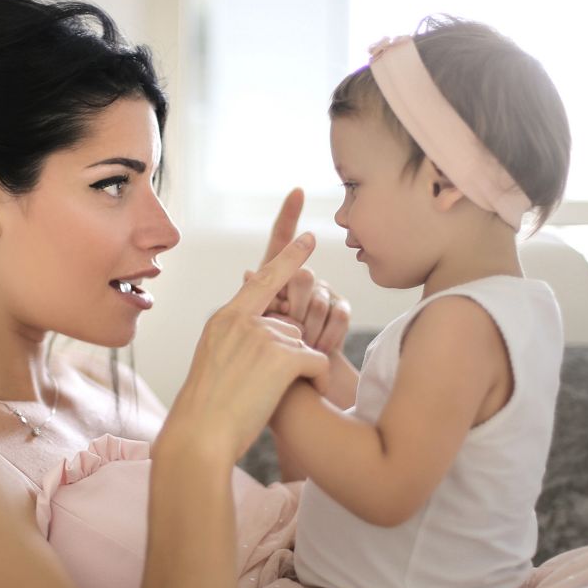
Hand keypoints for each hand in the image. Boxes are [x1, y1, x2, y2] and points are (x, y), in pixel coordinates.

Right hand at [157, 232, 330, 466]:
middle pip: (291, 328)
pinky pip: (318, 361)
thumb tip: (269, 334)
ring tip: (271, 398)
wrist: (200, 436)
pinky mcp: (281, 356)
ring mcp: (261, 336)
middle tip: (263, 389)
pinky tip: (300, 395)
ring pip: (304, 346)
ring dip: (301, 372)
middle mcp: (242, 320)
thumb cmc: (206, 410)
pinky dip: (317, 380)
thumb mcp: (214, 362)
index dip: (289, 258)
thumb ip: (237, 340)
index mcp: (224, 319)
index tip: (309, 238)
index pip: (262, 280)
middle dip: (290, 357)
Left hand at [257, 188, 351, 354]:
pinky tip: (319, 349)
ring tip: (300, 347)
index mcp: (272, 282)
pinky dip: (327, 336)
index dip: (287, 216)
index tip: (296, 191)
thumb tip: (248, 273)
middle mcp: (299, 281)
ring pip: (320, 296)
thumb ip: (252, 302)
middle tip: (286, 331)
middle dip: (294, 306)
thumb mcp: (249, 334)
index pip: (279, 243)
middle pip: (302, 275)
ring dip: (309, 328)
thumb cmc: (260, 367)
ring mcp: (322, 294)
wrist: (295, 396)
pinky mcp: (340, 311)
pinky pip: (339, 312)